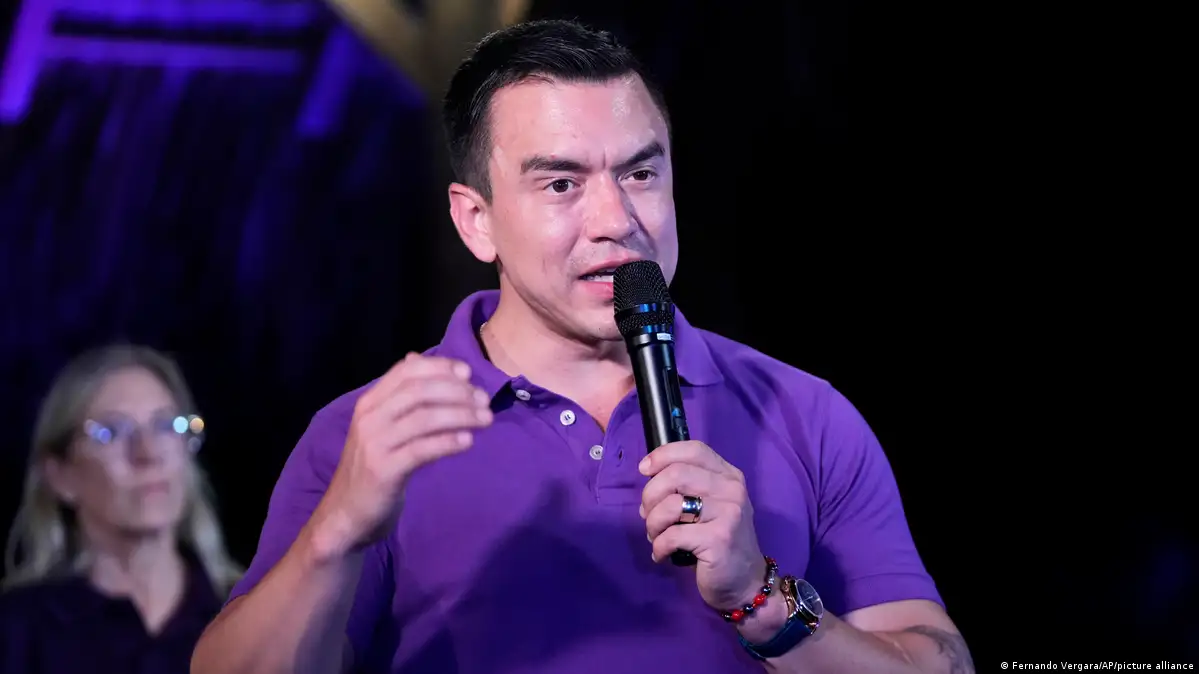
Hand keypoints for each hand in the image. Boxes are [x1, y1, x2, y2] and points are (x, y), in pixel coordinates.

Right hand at [310, 353, 492, 557]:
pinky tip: (468, 442)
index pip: (405, 371)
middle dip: (457, 391)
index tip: (468, 372)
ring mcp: (375, 444)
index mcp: (369, 403)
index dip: (440, 367)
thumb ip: (399, 397)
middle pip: (419, 391)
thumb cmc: (372, 467)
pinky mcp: (384, 470)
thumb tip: (416, 357)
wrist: (345, 514)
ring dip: (461, 415)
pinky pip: (422, 450)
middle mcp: (369, 418)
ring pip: (424, 418)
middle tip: (484, 399)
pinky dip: (448, 442)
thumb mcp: (382, 427)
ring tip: (486, 419)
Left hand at [638, 441, 766, 611]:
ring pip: (671, 504)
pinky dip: (659, 546)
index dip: (663, 455)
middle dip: (650, 495)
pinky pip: (672, 535)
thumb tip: (648, 479)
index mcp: (729, 476)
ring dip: (652, 523)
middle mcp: (732, 490)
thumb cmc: (718, 542)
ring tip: (656, 536)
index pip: (694, 449)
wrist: (745, 583)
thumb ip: (688, 487)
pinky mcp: (719, 539)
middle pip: (676, 474)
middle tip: (648, 515)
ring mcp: (729, 514)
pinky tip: (662, 554)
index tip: (644, 470)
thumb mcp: (710, 506)